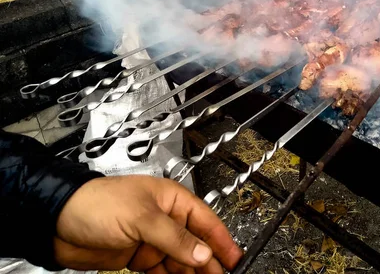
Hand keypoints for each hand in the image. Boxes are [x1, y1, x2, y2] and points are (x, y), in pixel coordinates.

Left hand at [53, 175, 242, 273]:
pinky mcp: (138, 257)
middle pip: (196, 244)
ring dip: (193, 273)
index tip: (235, 258)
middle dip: (210, 262)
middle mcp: (165, 219)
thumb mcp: (142, 218)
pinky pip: (163, 271)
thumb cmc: (97, 203)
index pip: (205, 221)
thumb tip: (204, 253)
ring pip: (181, 260)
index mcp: (171, 200)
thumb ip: (175, 238)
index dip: (221, 240)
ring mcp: (152, 239)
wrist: (57, 223)